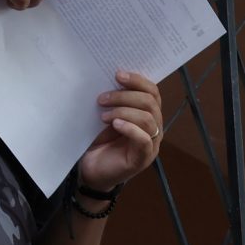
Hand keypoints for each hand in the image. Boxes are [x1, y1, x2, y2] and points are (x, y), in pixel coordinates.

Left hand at [78, 71, 161, 191]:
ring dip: (124, 111)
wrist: (90, 170)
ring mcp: (151, 145)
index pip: (153, 92)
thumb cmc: (99, 142)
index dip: (138, 81)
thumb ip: (116, 100)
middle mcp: (154, 129)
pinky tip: (115, 124)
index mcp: (148, 115)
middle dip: (125, 96)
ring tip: (104, 115)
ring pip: (148, 119)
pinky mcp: (142, 159)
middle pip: (150, 103)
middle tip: (103, 99)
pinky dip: (129, 128)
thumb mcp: (108, 115)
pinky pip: (144, 139)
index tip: (117, 75)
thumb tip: (113, 77)